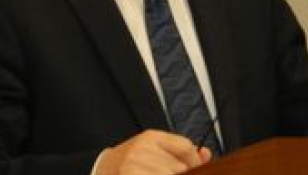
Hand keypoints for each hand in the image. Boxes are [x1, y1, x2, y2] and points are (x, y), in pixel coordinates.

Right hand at [95, 129, 212, 174]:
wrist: (101, 170)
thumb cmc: (131, 164)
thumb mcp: (153, 152)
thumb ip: (180, 152)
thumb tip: (206, 154)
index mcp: (150, 137)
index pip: (185, 146)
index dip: (194, 162)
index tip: (193, 170)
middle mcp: (141, 149)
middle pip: (179, 167)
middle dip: (183, 174)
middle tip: (174, 173)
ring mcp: (134, 165)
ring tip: (160, 173)